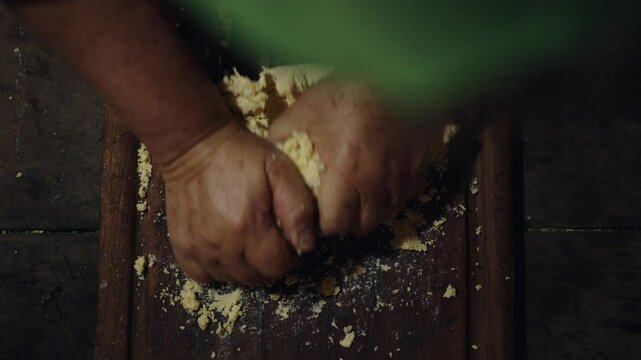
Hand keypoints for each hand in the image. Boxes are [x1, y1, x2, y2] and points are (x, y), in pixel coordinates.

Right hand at [161, 122, 315, 284]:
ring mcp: (198, 248)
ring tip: (248, 242)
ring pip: (231, 279)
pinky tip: (225, 250)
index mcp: (248, 227)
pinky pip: (203, 276)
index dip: (289, 256)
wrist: (194, 145)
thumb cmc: (242, 155)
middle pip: (256, 278)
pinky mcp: (181, 246)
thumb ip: (298, 209)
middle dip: (269, 263)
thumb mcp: (280, 171)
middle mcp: (221, 245)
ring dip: (245, 267)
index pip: (278, 266)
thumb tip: (306, 245)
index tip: (288, 239)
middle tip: (269, 239)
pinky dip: (217, 269)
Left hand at [269, 80, 445, 235]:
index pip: (333, 223)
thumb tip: (271, 162)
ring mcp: (401, 179)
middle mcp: (376, 182)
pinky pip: (402, 200)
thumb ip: (283, 139)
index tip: (315, 210)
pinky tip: (377, 182)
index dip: (321, 221)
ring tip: (354, 194)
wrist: (400, 71)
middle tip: (333, 204)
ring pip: (382, 217)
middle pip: (358, 226)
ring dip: (366, 212)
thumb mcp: (304, 110)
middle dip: (343, 220)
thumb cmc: (348, 91)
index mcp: (345, 170)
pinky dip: (388, 199)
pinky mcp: (418, 172)